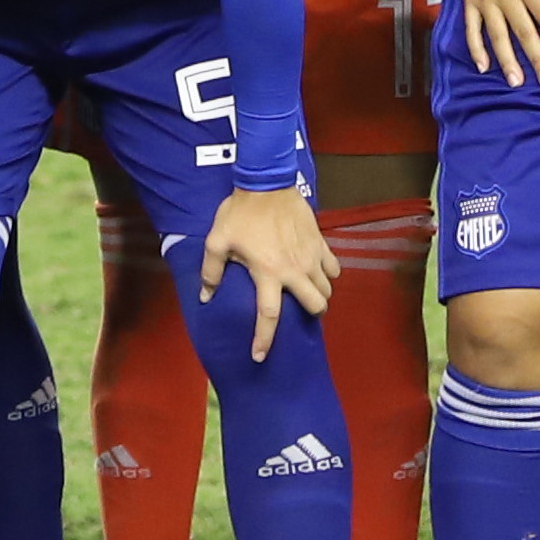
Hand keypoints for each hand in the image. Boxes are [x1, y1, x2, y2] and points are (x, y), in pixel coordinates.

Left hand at [197, 186, 337, 361]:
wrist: (267, 182)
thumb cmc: (240, 212)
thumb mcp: (217, 240)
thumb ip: (211, 271)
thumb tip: (206, 297)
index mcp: (268, 273)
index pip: (269, 316)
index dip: (264, 339)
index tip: (259, 357)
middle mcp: (294, 270)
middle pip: (315, 306)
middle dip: (311, 316)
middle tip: (300, 314)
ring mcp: (311, 257)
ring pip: (327, 289)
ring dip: (319, 295)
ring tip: (307, 293)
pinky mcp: (321, 242)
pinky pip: (334, 267)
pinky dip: (328, 274)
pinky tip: (317, 271)